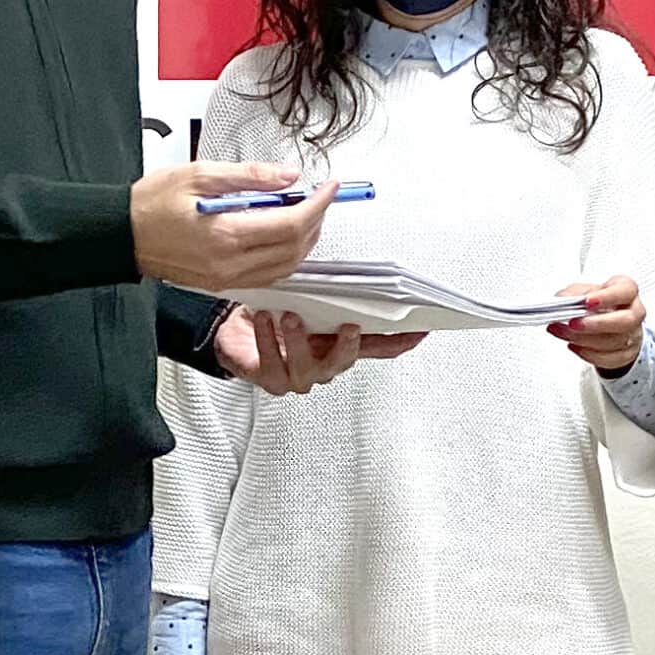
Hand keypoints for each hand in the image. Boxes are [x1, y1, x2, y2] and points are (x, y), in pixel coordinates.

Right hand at [132, 163, 333, 291]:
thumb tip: (287, 176)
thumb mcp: (200, 174)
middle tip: (320, 197)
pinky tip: (283, 235)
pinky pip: (268, 276)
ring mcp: (227, 278)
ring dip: (304, 241)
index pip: (290, 224)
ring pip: (286, 267)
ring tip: (305, 213)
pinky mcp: (222, 283)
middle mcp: (229, 263)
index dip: (317, 205)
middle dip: (316, 221)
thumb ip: (249, 176)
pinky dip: (285, 256)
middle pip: (294, 249)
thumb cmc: (150, 204)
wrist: (122, 234)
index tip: (328, 188)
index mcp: (225, 234)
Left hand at [214, 308, 426, 395]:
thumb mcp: (307, 301)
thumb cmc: (274, 315)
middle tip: (350, 327)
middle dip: (347, 347)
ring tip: (291, 317)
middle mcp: (321, 365)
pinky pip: (270, 363)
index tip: (420, 330)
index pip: (376, 347)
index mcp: (337, 345)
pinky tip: (264, 320)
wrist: (235, 333)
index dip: (400, 341)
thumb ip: (331, 296)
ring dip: (299, 340)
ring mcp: (297, 376)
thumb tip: (353, 275)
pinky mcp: (270, 379)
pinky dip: (266, 339)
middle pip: (343, 361)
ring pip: (306, 367)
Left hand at [548, 275, 644, 373]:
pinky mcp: (626, 354)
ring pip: (614, 342)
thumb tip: (562, 299)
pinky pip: (609, 358)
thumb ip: (574, 293)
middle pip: (625, 321)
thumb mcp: (585, 291)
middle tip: (573, 323)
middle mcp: (635, 313)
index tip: (586, 301)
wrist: (609, 324)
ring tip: (564, 333)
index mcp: (628, 291)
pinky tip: (574, 345)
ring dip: (584, 339)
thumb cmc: (599, 305)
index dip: (607, 297)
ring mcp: (633, 335)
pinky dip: (588, 353)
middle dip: (596, 323)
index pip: (626, 291)